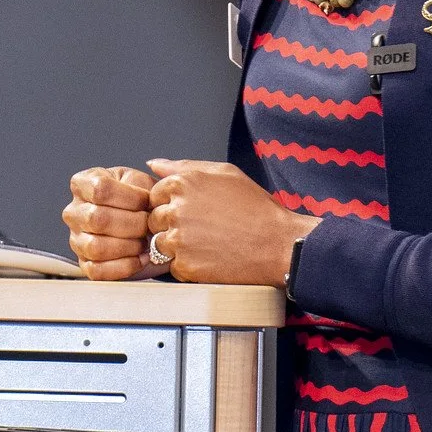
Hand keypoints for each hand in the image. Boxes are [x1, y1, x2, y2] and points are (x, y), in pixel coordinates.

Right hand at [62, 166, 155, 280]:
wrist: (144, 226)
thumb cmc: (141, 202)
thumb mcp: (143, 183)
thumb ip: (146, 182)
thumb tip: (152, 190)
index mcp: (83, 183)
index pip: (100, 189)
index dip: (129, 197)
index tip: (147, 201)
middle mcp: (73, 211)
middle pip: (98, 219)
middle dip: (132, 224)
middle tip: (149, 224)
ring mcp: (76, 239)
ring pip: (96, 246)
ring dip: (129, 246)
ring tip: (144, 241)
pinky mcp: (84, 263)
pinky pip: (99, 270)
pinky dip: (125, 266)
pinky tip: (140, 257)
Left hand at [146, 159, 317, 286]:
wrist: (278, 244)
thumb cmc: (256, 207)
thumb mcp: (225, 173)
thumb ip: (184, 166)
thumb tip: (153, 165)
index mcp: (182, 183)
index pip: (154, 194)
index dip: (171, 203)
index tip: (191, 211)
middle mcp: (176, 210)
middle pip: (153, 219)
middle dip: (170, 224)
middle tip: (199, 230)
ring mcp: (178, 239)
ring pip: (159, 244)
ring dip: (176, 246)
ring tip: (206, 244)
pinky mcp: (185, 266)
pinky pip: (173, 267)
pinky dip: (187, 266)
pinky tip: (210, 258)